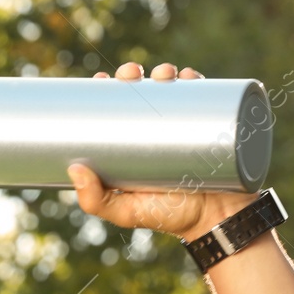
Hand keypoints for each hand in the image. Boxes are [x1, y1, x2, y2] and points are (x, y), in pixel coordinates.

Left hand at [68, 62, 258, 242]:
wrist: (219, 221)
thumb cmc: (171, 217)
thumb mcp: (127, 213)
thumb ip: (96, 201)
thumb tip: (74, 168)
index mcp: (134, 146)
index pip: (116, 109)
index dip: (107, 90)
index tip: (100, 79)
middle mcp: (158, 132)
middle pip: (141, 93)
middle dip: (133, 75)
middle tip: (131, 74)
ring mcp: (185, 128)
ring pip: (171, 90)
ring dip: (165, 72)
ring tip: (163, 74)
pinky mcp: (210, 128)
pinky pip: (204, 98)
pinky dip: (197, 81)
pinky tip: (188, 76)